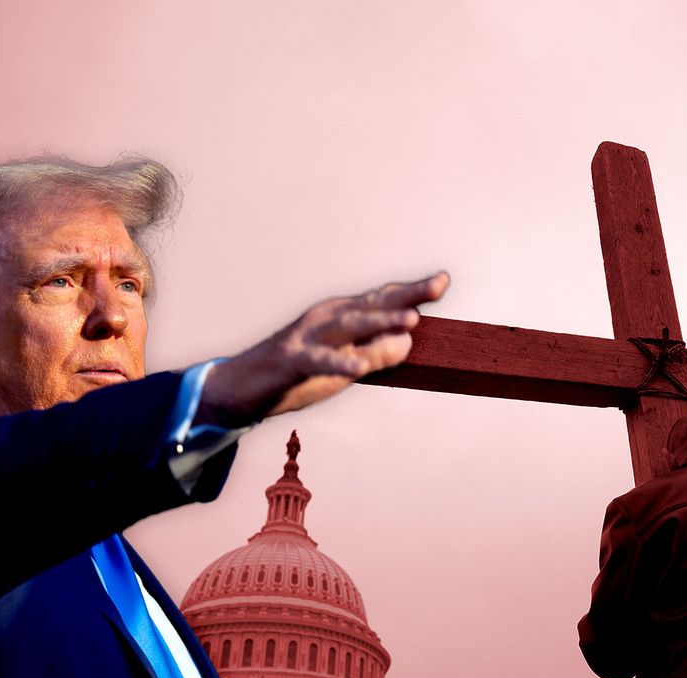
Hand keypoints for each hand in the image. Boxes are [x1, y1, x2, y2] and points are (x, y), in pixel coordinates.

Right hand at [198, 271, 448, 423]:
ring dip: (379, 322)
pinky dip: (338, 362)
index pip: (382, 301)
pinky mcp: (291, 359)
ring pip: (349, 326)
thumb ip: (376, 354)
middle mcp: (327, 319)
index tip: (443, 280)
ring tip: (411, 321)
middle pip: (372, 304)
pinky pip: (318, 361)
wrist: (242, 387)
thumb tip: (409, 341)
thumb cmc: (298, 376)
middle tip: (438, 285)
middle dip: (406, 296)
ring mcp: (308, 337)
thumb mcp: (345, 367)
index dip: (412, 291)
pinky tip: (358, 366)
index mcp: (341, 317)